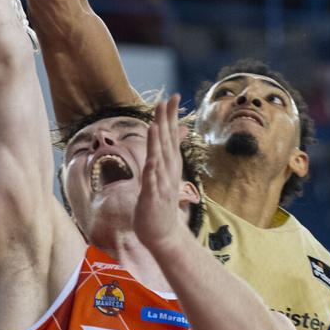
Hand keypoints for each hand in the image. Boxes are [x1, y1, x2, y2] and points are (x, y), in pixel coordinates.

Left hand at [134, 95, 186, 254]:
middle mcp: (167, 171)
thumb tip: (178, 132)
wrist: (164, 233)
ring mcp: (161, 184)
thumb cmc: (162, 201)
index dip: (170, 117)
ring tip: (156, 125)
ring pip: (159, 160)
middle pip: (166, 143)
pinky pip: (152, 183)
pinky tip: (151, 161)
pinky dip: (152, 172)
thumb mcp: (166, 173)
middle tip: (166, 101)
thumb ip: (170, 152)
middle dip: (166, 122)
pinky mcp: (152, 199)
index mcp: (169, 164)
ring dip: (158, 144)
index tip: (173, 97)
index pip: (170, 136)